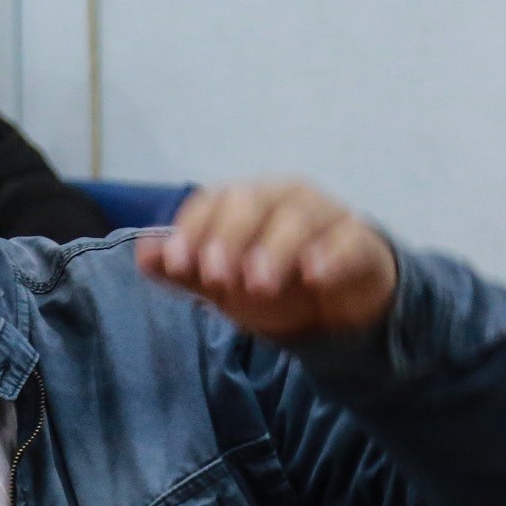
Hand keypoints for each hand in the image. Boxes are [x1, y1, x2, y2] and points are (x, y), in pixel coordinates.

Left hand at [136, 179, 397, 342]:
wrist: (334, 307)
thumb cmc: (271, 285)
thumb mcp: (222, 285)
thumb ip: (184, 271)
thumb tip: (144, 254)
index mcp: (244, 202)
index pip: (213, 202)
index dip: (193, 230)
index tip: (180, 264)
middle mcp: (283, 198)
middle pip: (253, 201)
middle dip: (231, 238)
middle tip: (218, 277)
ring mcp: (325, 215)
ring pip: (300, 217)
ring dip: (276, 249)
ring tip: (260, 284)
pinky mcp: (361, 241)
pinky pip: (349, 240)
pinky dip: (331, 255)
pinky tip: (314, 276)